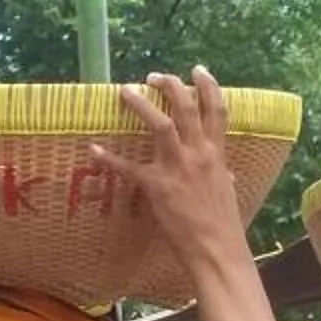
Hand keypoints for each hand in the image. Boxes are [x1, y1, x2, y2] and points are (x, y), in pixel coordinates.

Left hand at [104, 69, 247, 266]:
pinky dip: (109, 158)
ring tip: (126, 91)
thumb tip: (228, 174)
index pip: (217, 110)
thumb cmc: (224, 225)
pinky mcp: (157, 186)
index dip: (208, 86)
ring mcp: (178, 168)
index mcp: (216, 154)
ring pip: (161, 124)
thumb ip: (223, 176)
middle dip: (170, 86)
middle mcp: (198, 154)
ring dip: (142, 104)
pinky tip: (93, 149)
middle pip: (186, 107)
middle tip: (154, 76)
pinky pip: (128, 167)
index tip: (197, 70)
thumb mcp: (228, 193)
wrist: (217, 250)